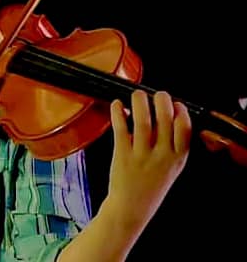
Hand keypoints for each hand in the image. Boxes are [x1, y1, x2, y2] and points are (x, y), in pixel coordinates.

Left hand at [107, 90, 191, 227]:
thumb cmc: (151, 184)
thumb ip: (172, 144)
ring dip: (140, 102)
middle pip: (165, 119)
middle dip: (162, 100)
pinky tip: (116, 104)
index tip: (175, 102)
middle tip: (156, 95)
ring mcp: (142, 155)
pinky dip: (118, 112)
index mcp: (177, 158)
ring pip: (143, 121)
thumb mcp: (172, 167)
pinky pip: (121, 128)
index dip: (180, 111)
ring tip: (137, 95)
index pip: (185, 128)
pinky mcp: (122, 155)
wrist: (132, 207)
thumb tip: (163, 114)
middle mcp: (162, 156)